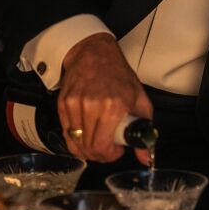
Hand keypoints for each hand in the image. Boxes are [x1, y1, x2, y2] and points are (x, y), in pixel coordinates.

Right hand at [57, 34, 152, 164]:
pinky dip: (75, 139)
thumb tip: (145, 156)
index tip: (117, 150)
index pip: (102, 147)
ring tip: (97, 140)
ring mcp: (75, 104)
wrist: (95, 53)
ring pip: (75, 143)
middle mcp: (92, 106)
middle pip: (88, 148)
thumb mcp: (139, 99)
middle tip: (108, 148)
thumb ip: (144, 129)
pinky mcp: (63, 103)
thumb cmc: (118, 74)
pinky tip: (86, 133)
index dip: (109, 156)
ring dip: (87, 148)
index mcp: (113, 106)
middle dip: (100, 154)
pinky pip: (66, 133)